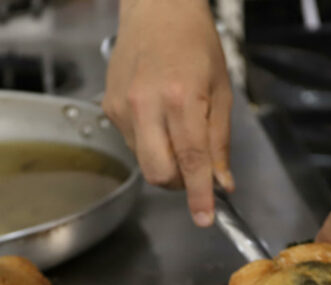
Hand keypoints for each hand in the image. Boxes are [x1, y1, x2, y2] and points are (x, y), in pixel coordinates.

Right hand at [103, 0, 234, 226]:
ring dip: (165, 162)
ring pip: (144, 162)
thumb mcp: (220, 91)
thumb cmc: (195, 44)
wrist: (156, 10)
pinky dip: (149, 143)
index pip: (191, 160)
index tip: (205, 218)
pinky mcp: (109, 108)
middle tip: (195, 170)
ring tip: (176, 131)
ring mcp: (123, 108)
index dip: (199, 194)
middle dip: (180, 183)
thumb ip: (218, 142)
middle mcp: (146, 105)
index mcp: (181, 98)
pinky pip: (131, 144)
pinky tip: (157, 117)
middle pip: (158, 173)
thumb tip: (222, 183)